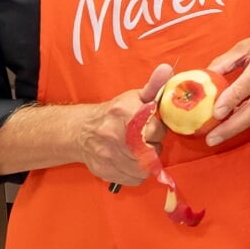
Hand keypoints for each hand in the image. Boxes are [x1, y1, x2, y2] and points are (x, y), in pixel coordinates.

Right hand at [74, 63, 172, 185]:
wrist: (81, 131)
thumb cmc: (114, 113)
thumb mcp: (133, 97)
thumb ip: (154, 86)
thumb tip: (167, 69)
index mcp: (125, 114)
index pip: (156, 130)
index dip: (158, 129)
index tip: (153, 126)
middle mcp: (116, 136)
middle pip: (152, 151)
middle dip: (154, 146)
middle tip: (148, 140)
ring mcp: (110, 157)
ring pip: (145, 168)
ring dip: (147, 161)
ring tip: (141, 150)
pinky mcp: (107, 172)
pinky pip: (135, 179)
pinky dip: (138, 173)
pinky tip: (133, 161)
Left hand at [202, 25, 249, 145]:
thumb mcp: (249, 43)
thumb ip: (227, 60)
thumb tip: (207, 74)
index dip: (234, 97)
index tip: (216, 111)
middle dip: (233, 126)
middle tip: (213, 138)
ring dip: (237, 127)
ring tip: (217, 137)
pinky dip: (245, 121)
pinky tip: (231, 125)